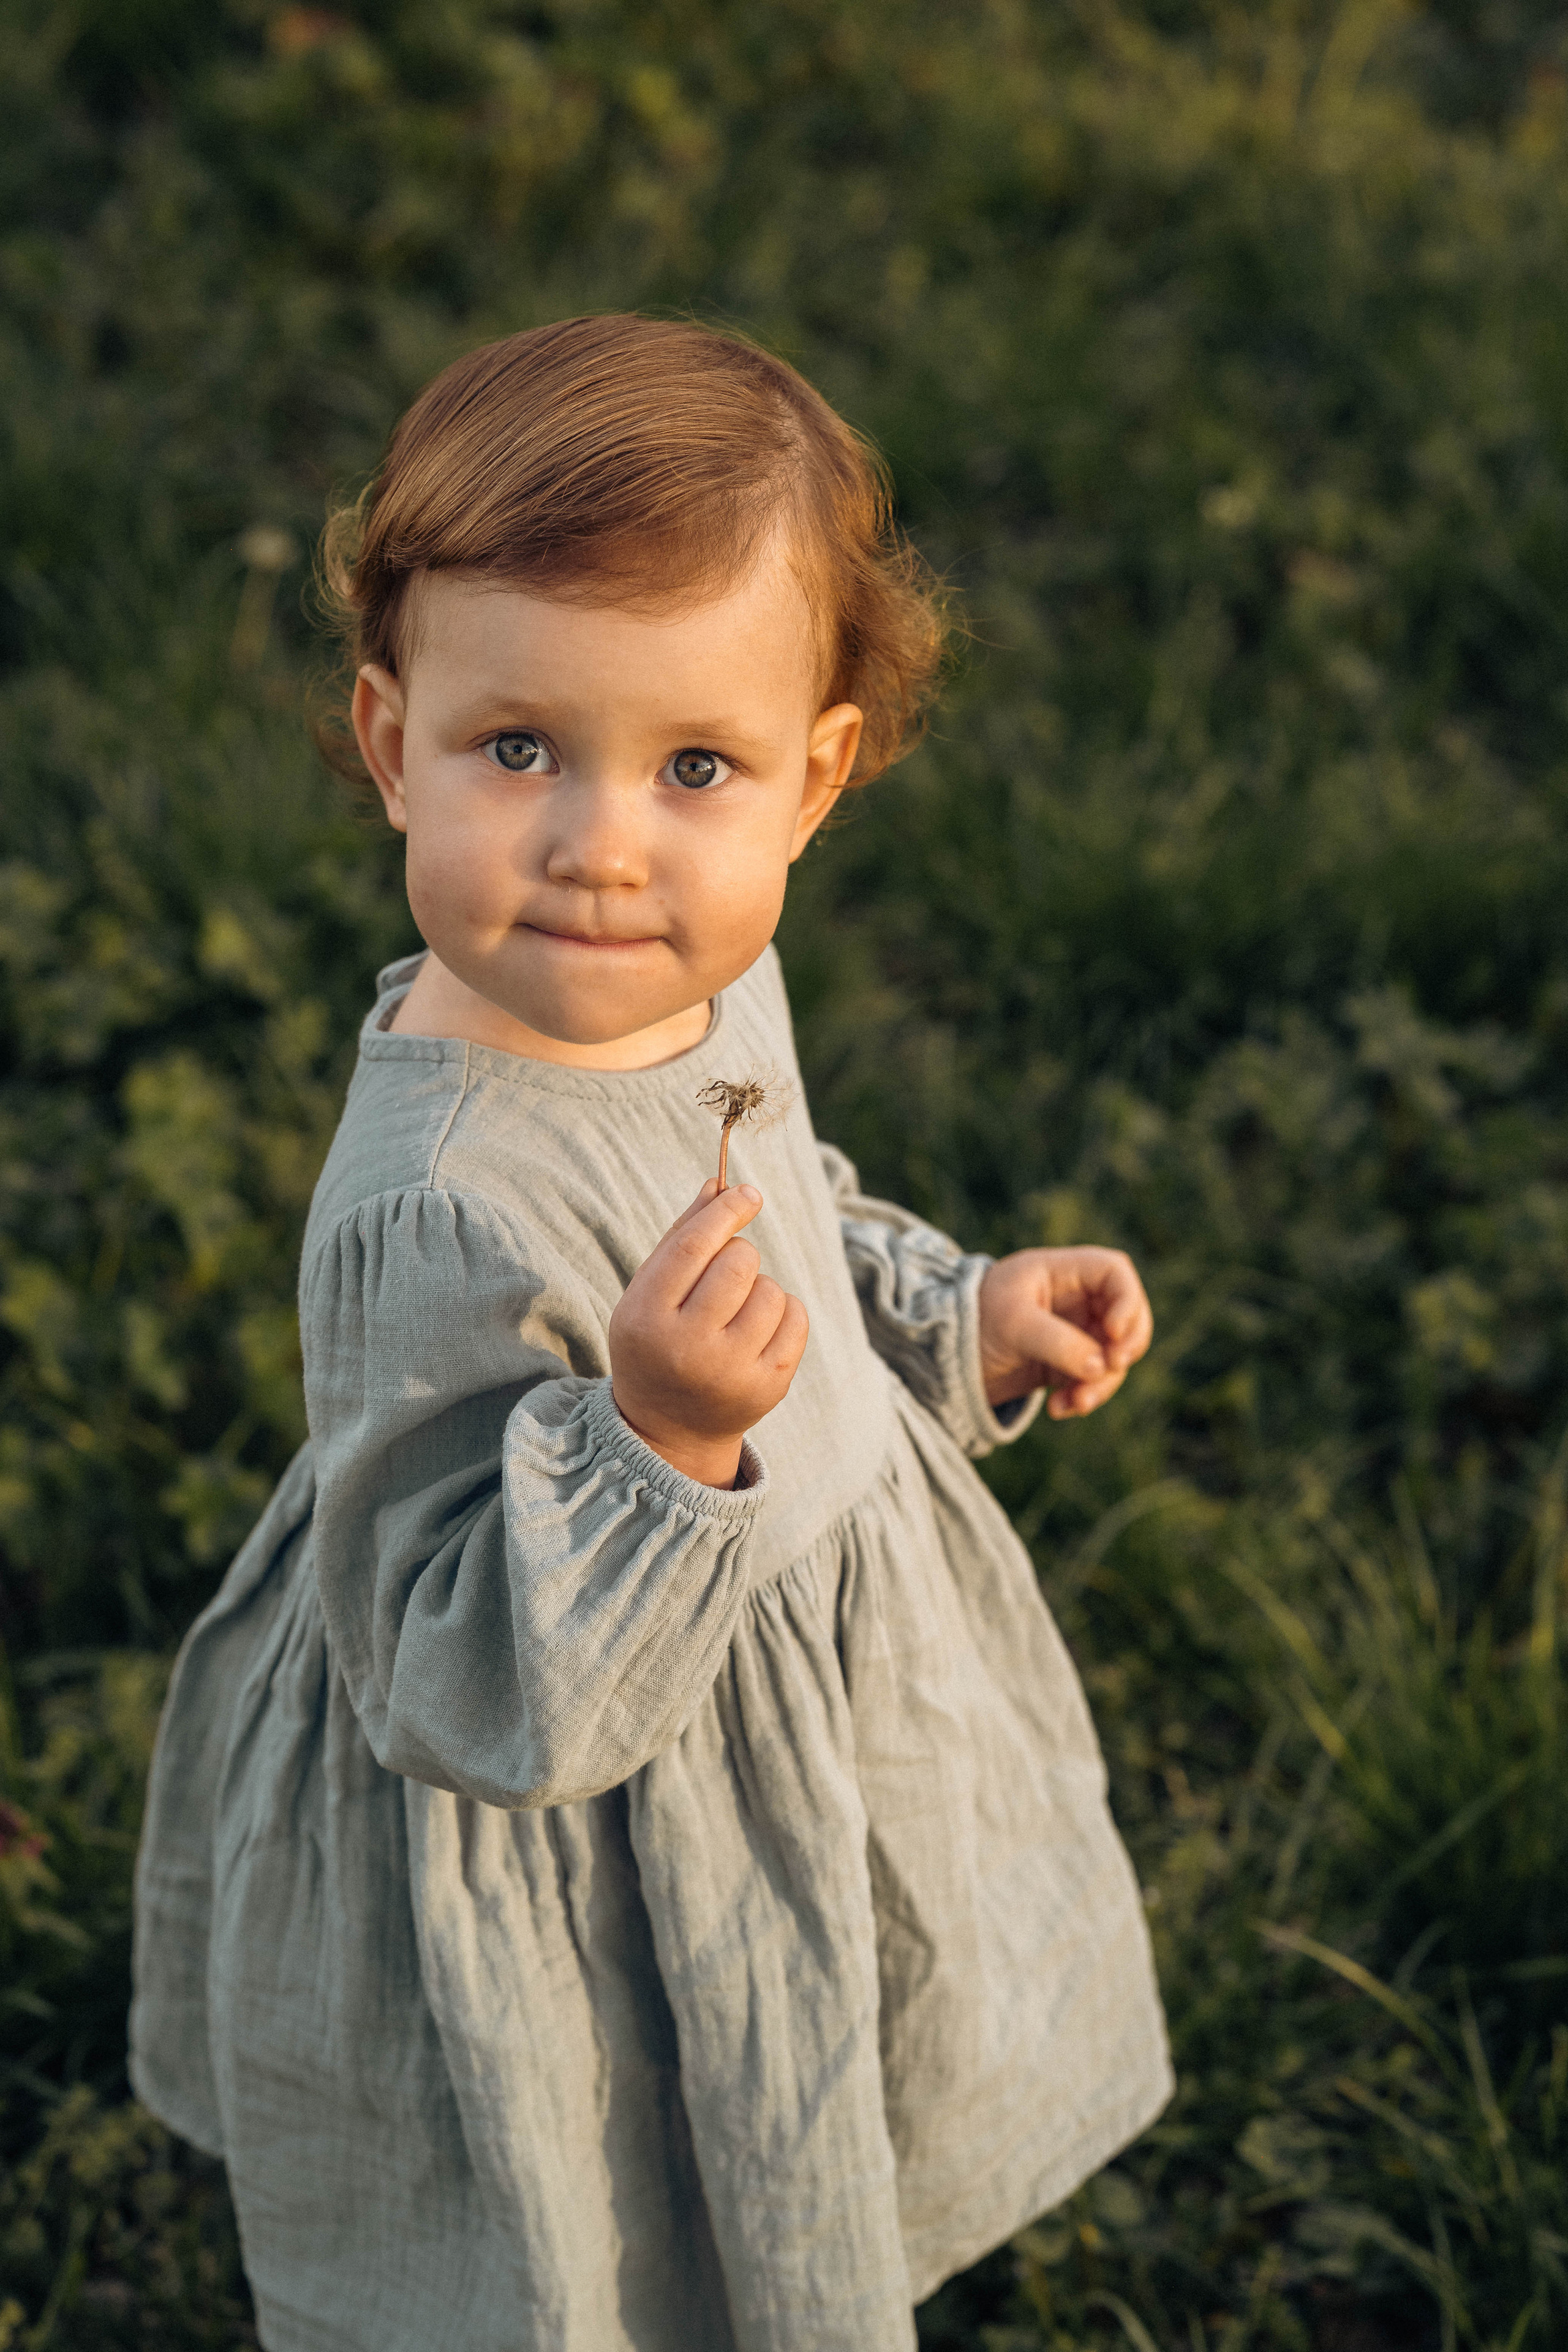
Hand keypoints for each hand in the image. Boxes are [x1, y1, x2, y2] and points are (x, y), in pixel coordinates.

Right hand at [609, 1180, 808, 1486]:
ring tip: (736, 1313)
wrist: (669, 1429)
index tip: (749, 1193)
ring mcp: (731, 1372)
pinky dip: (784, 1311)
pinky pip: (796, 1317)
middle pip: (739, 1262)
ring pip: (772, 1289)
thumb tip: (719, 1184)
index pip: (694, 1247)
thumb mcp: (648, 1293)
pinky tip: (758, 1329)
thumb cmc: (657, 1342)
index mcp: (647, 1318)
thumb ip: (680, 1237)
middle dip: (739, 1254)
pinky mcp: (769, 1387)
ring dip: (760, 1288)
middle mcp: (688, 1348)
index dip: (726, 1211)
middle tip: (724, 1276)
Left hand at [978, 1246, 1151, 1420]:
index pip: (1114, 1272)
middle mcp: (1075, 1299)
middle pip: (1127, 1316)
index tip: (1114, 1332)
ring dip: (1102, 1384)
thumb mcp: (1013, 1326)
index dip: (1127, 1300)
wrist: (942, 1356)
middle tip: (1113, 1367)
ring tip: (1075, 1404)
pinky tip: (1058, 1409)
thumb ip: (1059, 1342)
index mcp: (1061, 1272)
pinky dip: (1083, 1397)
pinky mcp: (1068, 1363)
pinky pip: (1094, 1381)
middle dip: (1126, 1346)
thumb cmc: (973, 1322)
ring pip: (1114, 1355)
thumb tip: (1102, 1367)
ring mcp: (1074, 1332)